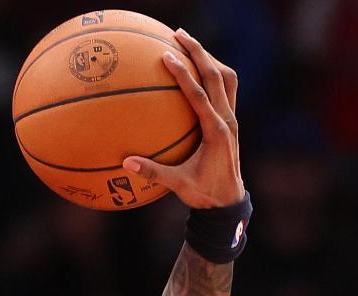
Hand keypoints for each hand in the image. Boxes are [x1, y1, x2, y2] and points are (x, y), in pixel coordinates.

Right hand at [123, 30, 244, 208]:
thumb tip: (125, 162)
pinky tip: (196, 68)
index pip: (200, 96)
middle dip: (199, 52)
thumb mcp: (177, 185)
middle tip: (179, 35)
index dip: (184, 75)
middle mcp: (227, 119)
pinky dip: (213, 73)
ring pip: (226, 77)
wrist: (229, 200)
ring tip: (189, 44)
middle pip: (217, 76)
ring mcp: (232, 117)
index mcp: (215, 131)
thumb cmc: (202, 193)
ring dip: (209, 58)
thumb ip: (153, 172)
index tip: (167, 57)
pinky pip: (226, 88)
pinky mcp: (230, 119)